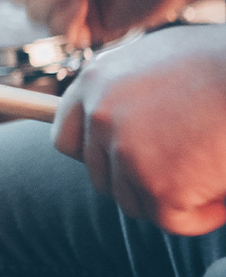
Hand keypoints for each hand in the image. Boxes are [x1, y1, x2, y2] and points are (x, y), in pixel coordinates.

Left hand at [53, 24, 225, 235]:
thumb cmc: (218, 62)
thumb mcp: (156, 57)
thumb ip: (125, 87)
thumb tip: (116, 114)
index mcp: (94, 80)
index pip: (66, 137)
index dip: (92, 154)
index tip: (119, 161)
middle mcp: (99, 114)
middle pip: (100, 175)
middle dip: (137, 180)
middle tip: (180, 167)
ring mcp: (124, 150)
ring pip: (132, 200)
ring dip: (168, 198)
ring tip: (207, 170)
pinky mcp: (157, 184)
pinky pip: (170, 220)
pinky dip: (199, 215)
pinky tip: (220, 190)